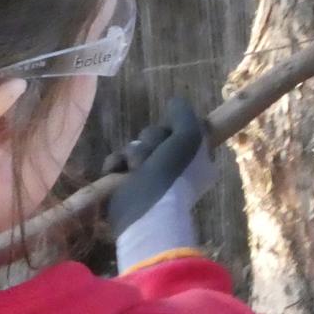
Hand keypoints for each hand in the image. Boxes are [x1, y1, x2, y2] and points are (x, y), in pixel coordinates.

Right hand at [104, 97, 217, 271]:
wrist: (147, 211)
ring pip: (136, 147)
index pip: (184, 131)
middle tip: (155, 156)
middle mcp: (176, 168)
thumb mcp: (190, 135)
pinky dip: (116, 163)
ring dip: (134, 153)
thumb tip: (174, 102)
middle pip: (157, 135)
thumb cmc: (174, 173)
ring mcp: (151, 177)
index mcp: (197, 160)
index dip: (175, 129)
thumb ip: (184, 113)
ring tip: (136, 168)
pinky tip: (118, 171)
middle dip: (151, 141)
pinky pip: (118, 161)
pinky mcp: (127, 185)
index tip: (172, 133)